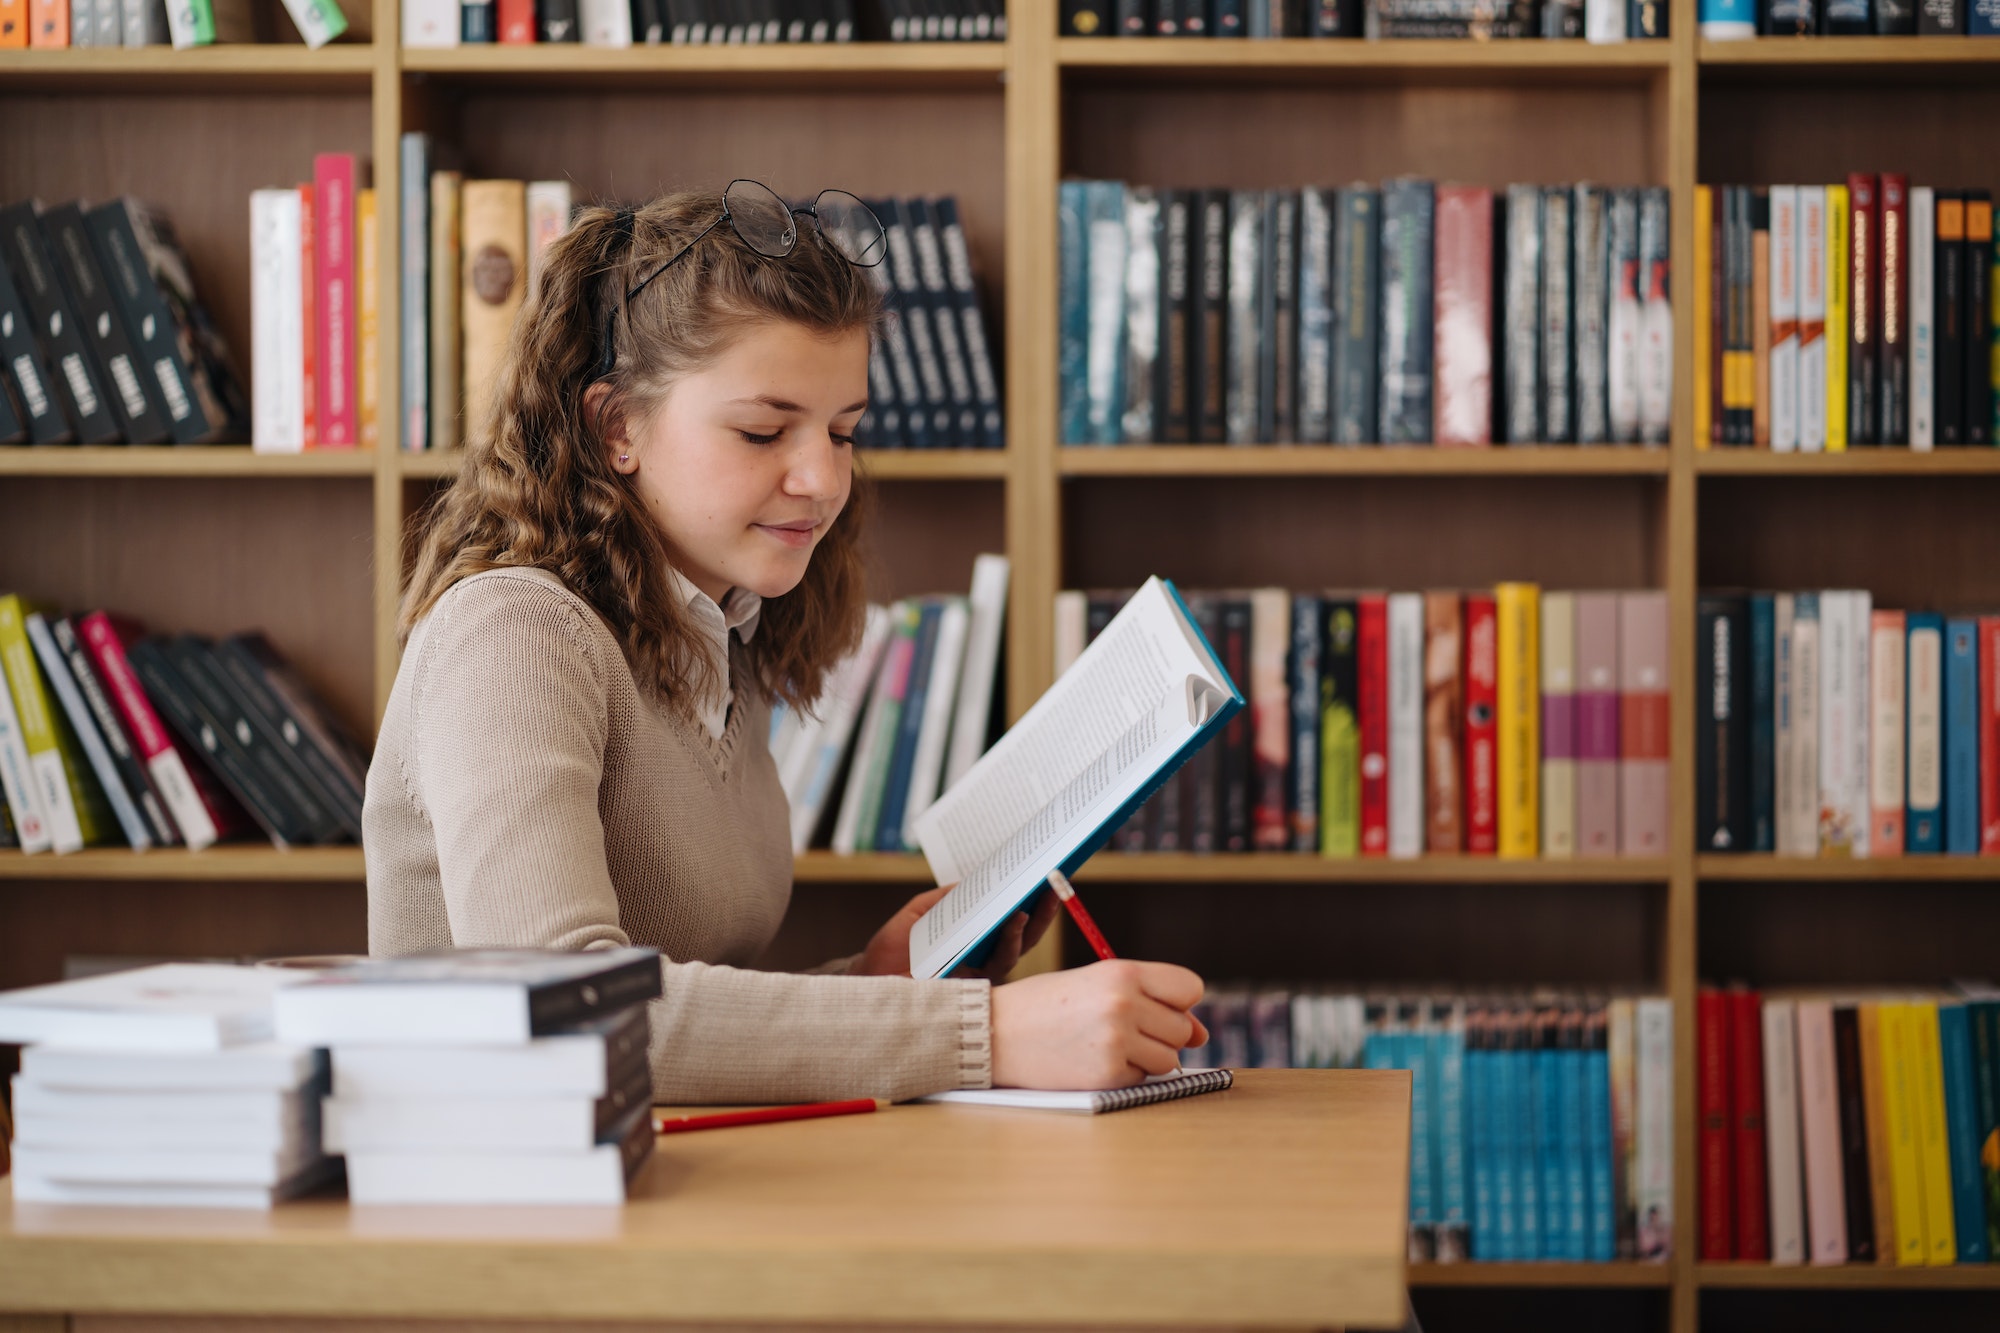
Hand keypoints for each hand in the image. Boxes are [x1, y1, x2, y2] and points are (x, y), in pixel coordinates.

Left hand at [851, 886, 1059, 978]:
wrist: (869, 977)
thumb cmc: (892, 946)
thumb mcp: (920, 911)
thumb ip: (946, 896)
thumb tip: (977, 879)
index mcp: (972, 938)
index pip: (1007, 919)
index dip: (1027, 900)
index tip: (1042, 875)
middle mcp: (981, 957)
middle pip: (1022, 935)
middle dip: (1042, 911)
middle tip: (1053, 883)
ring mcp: (979, 973)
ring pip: (1016, 950)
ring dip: (1028, 925)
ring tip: (1032, 900)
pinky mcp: (972, 986)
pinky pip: (998, 964)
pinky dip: (1009, 941)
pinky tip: (1014, 920)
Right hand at [990, 960, 1209, 1089]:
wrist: (993, 1032)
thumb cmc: (1045, 1005)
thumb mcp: (1096, 985)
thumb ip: (1151, 1001)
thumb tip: (1202, 1034)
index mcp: (1122, 972)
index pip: (1189, 988)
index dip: (1177, 1002)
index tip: (1156, 1007)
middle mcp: (1124, 1004)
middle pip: (1182, 1028)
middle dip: (1159, 1033)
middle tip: (1118, 1028)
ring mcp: (1117, 1041)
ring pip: (1169, 1059)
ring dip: (1145, 1058)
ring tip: (1104, 1044)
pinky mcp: (1107, 1075)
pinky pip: (1142, 1079)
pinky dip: (1124, 1075)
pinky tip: (1091, 1060)